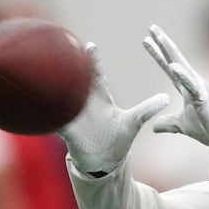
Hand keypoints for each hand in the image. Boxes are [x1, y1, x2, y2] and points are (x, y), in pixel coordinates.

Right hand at [58, 42, 169, 173]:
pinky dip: (48, 116)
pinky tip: (40, 108)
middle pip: (73, 82)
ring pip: (60, 98)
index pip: (95, 75)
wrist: (104, 163)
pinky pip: (54, 121)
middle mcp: (83, 104)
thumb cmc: (117, 139)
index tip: (91, 45)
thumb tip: (167, 97)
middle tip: (60, 50)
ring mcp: (72, 117)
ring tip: (45, 72)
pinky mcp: (66, 132)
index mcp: (99, 99)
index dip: (94, 62)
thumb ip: (147, 110)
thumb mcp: (133, 123)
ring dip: (54, 88)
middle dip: (67, 68)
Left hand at [143, 24, 208, 154]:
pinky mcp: (203, 97)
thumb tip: (154, 127)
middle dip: (163, 42)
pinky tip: (172, 65)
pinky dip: (182, 75)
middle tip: (152, 27)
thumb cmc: (208, 127)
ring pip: (182, 65)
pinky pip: (191, 84)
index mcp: (186, 87)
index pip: (168, 67)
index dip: (158, 54)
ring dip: (170, 50)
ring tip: (159, 37)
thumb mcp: (181, 125)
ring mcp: (198, 88)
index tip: (146, 40)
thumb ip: (168, 123)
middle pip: (174, 58)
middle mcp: (192, 83)